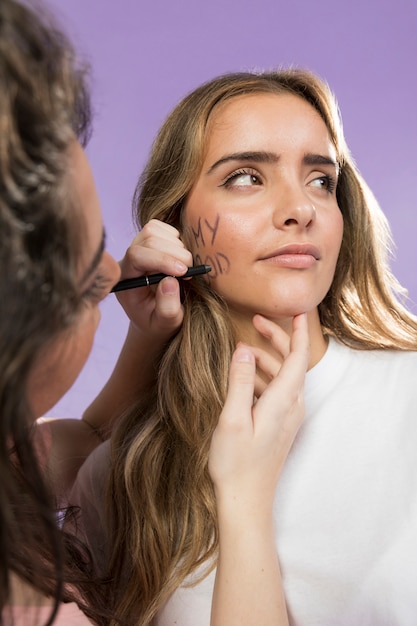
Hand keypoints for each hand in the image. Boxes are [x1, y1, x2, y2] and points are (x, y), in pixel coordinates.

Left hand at [116, 219, 192, 340]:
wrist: (154, 317)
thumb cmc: (158, 323)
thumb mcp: (165, 324)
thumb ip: (167, 308)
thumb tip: (170, 281)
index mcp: (125, 280)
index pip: (136, 256)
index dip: (162, 260)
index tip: (184, 273)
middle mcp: (127, 260)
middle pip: (147, 239)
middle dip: (174, 254)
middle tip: (189, 273)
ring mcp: (137, 247)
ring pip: (154, 230)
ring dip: (177, 246)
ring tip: (185, 268)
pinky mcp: (148, 240)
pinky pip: (161, 227)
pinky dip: (176, 239)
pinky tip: (180, 258)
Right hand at [209, 314, 309, 517]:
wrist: (246, 500)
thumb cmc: (236, 463)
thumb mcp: (231, 419)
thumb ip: (239, 382)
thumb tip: (243, 349)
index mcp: (283, 402)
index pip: (298, 359)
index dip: (298, 333)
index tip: (297, 312)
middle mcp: (292, 407)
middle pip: (293, 364)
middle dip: (278, 339)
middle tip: (257, 321)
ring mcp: (288, 417)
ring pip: (284, 377)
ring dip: (267, 358)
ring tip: (243, 348)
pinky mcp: (280, 425)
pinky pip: (277, 391)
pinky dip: (264, 376)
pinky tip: (244, 377)